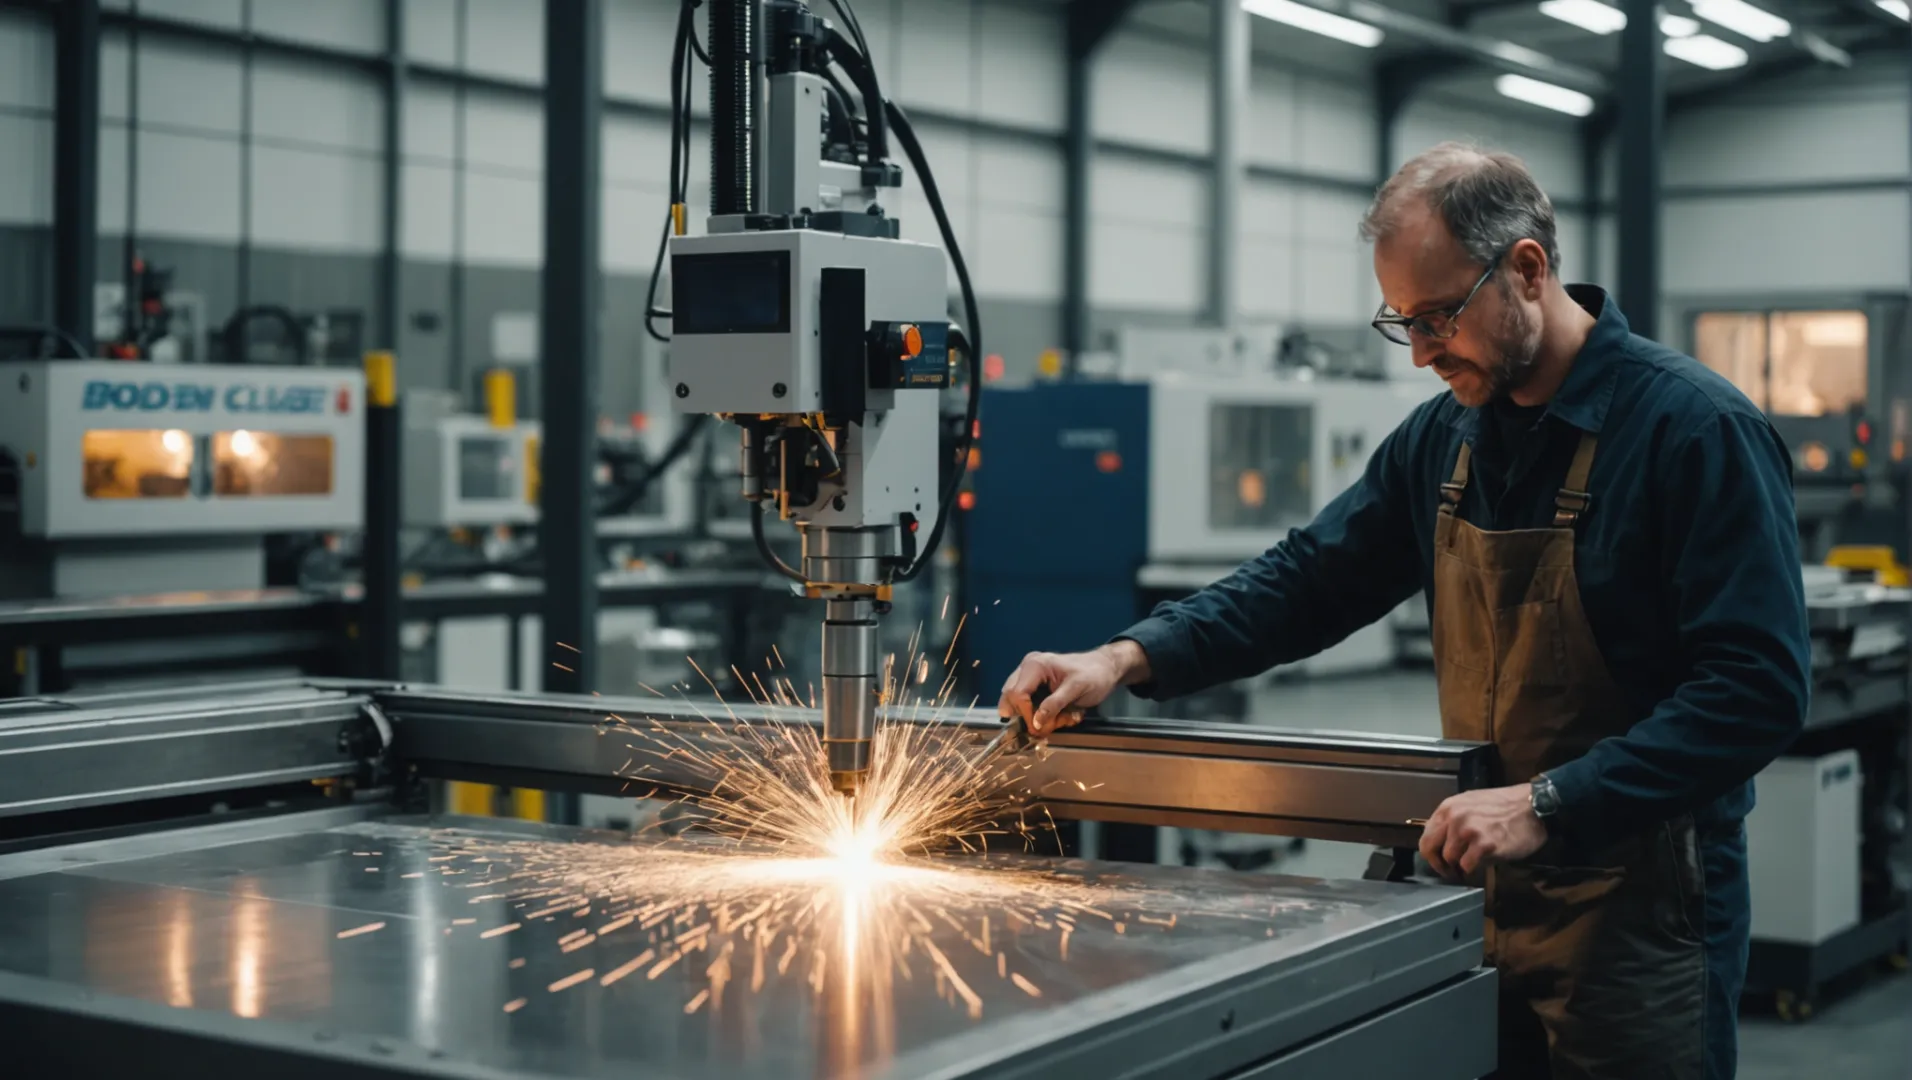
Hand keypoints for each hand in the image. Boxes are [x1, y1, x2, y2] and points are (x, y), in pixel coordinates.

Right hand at [998, 642, 1149, 736]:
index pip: (1017, 694)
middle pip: (1011, 700)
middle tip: (1053, 724)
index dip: (1025, 714)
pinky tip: (1060, 715)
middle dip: (1030, 717)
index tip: (1040, 727)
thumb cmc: (1094, 675)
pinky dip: (1042, 716)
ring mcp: (1028, 677)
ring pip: (1018, 706)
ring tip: (1062, 717)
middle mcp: (1027, 669)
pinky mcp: (1033, 687)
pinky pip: (1028, 706)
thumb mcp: (1077, 689)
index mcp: (1035, 665)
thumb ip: (1055, 704)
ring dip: (1038, 718)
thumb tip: (1035, 723)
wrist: (1105, 668)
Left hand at [1418, 784, 1547, 880]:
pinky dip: (1473, 869)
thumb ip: (1453, 819)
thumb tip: (1442, 840)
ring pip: (1450, 860)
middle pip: (1431, 851)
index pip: (1426, 837)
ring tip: (1470, 865)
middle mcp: (1454, 818)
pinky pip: (1468, 866)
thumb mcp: (1470, 803)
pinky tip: (1482, 864)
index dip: (1431, 854)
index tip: (1440, 862)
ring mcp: (1469, 831)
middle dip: (1440, 865)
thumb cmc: (1504, 805)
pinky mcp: (1485, 845)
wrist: (1534, 805)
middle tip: (1450, 872)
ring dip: (1459, 867)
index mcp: (1448, 807)